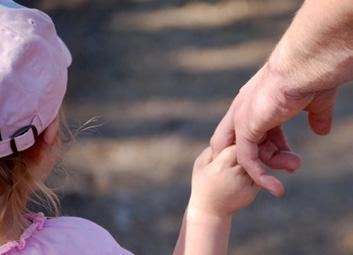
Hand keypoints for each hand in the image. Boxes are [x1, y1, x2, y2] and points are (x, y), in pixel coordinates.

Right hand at [188, 146, 259, 217]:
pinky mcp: (254, 190)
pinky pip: (257, 173)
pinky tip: (242, 171)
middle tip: (241, 146)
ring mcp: (246, 184)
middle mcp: (236, 175)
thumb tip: (229, 135)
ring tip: (240, 159)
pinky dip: (253, 169)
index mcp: (220, 166)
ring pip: (255, 162)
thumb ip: (213, 148)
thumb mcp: (200, 163)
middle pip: (247, 153)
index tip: (233, 139)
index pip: (236, 145)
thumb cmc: (203, 182)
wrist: (211, 210)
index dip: (236, 141)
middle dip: (245, 148)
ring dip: (251, 158)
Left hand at [210, 63, 337, 196]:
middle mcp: (243, 110)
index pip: (259, 131)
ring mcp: (241, 118)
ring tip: (295, 166)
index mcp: (256, 102)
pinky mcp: (245, 128)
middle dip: (268, 157)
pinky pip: (246, 160)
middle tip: (292, 164)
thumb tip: (322, 131)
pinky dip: (259, 176)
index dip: (273, 145)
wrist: (306, 64)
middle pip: (248, 144)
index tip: (289, 155)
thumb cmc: (311, 77)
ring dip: (271, 167)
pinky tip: (275, 188)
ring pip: (248, 154)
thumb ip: (316, 116)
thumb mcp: (314, 102)